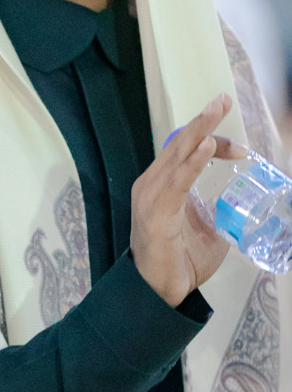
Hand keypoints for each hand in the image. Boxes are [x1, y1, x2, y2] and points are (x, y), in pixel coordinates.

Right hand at [131, 94, 238, 305]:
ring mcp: (150, 196)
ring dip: (199, 131)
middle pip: (179, 143)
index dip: (213, 143)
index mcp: (162, 186)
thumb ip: (217, 210)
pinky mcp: (155, 211)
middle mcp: (152, 185)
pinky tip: (207, 147)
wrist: (158, 292)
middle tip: (223, 98)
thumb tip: (241, 203)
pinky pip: (176, 181)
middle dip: (203, 121)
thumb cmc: (178, 261)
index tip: (241, 149)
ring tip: (215, 111)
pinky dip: (192, 162)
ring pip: (177, 154)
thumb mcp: (206, 228)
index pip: (186, 151)